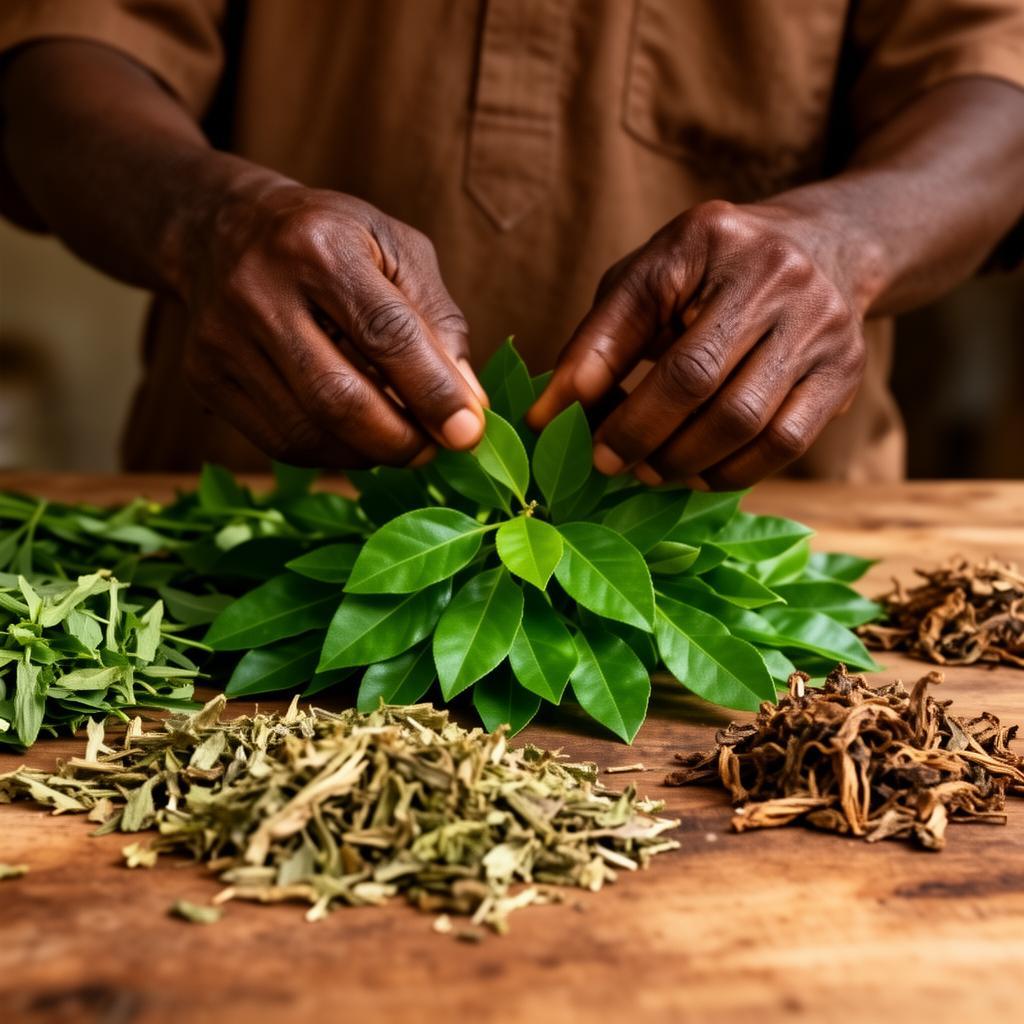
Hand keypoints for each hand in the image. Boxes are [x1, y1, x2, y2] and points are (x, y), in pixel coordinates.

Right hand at [177, 172, 486, 467]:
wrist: (222, 227)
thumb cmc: (331, 239)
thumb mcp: (396, 250)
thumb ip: (439, 322)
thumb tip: (470, 405)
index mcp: (318, 245)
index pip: (387, 335)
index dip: (434, 392)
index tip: (469, 434)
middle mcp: (258, 290)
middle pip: (339, 397)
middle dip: (401, 439)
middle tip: (434, 450)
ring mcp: (221, 337)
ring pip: (307, 430)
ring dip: (368, 454)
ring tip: (400, 443)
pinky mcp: (203, 376)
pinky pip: (279, 441)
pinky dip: (331, 454)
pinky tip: (356, 440)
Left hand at [528, 200, 866, 488]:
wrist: (826, 247)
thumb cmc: (711, 272)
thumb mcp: (649, 278)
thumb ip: (598, 339)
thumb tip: (546, 416)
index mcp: (713, 239)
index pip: (648, 320)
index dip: (608, 390)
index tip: (569, 433)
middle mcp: (777, 276)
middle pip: (702, 383)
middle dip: (644, 436)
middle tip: (610, 464)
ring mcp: (821, 326)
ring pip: (746, 422)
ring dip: (685, 462)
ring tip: (649, 472)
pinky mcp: (845, 373)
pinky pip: (785, 444)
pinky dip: (733, 472)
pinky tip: (698, 475)